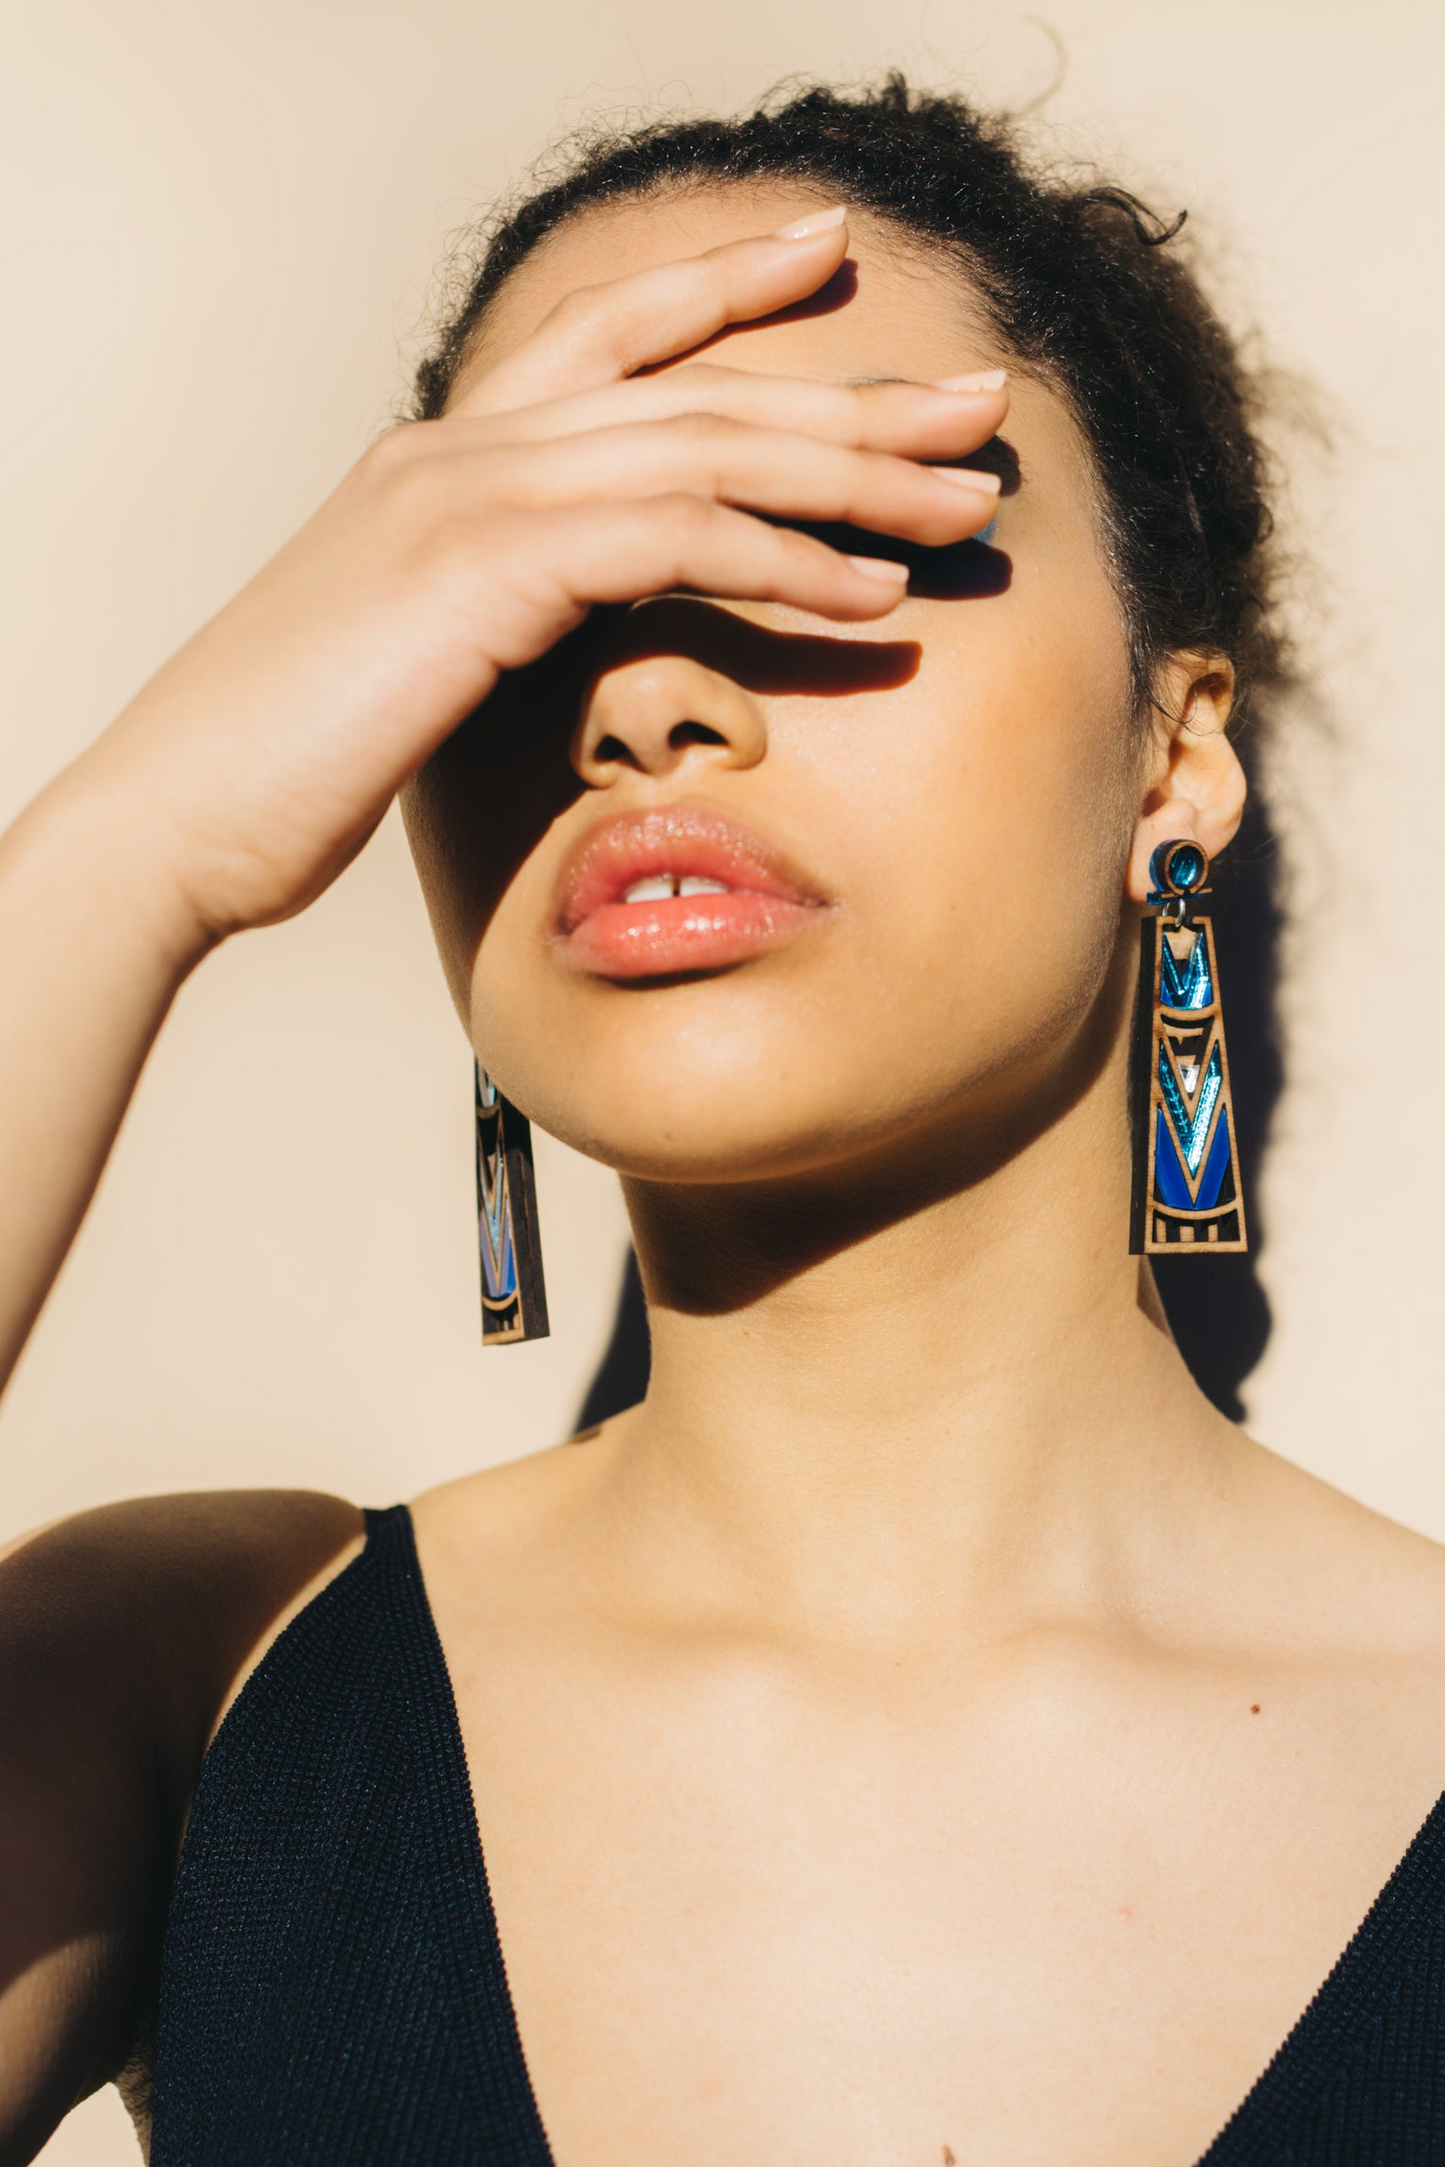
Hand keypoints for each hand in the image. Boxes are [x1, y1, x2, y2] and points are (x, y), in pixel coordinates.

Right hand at [79, 207, 1007, 948]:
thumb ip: (494, 613)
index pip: (604, 336)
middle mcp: (460, 448)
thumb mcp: (406, 660)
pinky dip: (786, 564)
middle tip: (982, 401)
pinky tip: (874, 599)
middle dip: (850, 393)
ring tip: (971, 505)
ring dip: (852, 476)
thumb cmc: (289, 765)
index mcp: (444, 459)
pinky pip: (675, 540)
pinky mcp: (482, 568)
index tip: (826, 253)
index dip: (720, 287)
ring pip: (704, 449)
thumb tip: (567, 629)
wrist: (175, 819)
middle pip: (694, 387)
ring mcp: (465, 495)